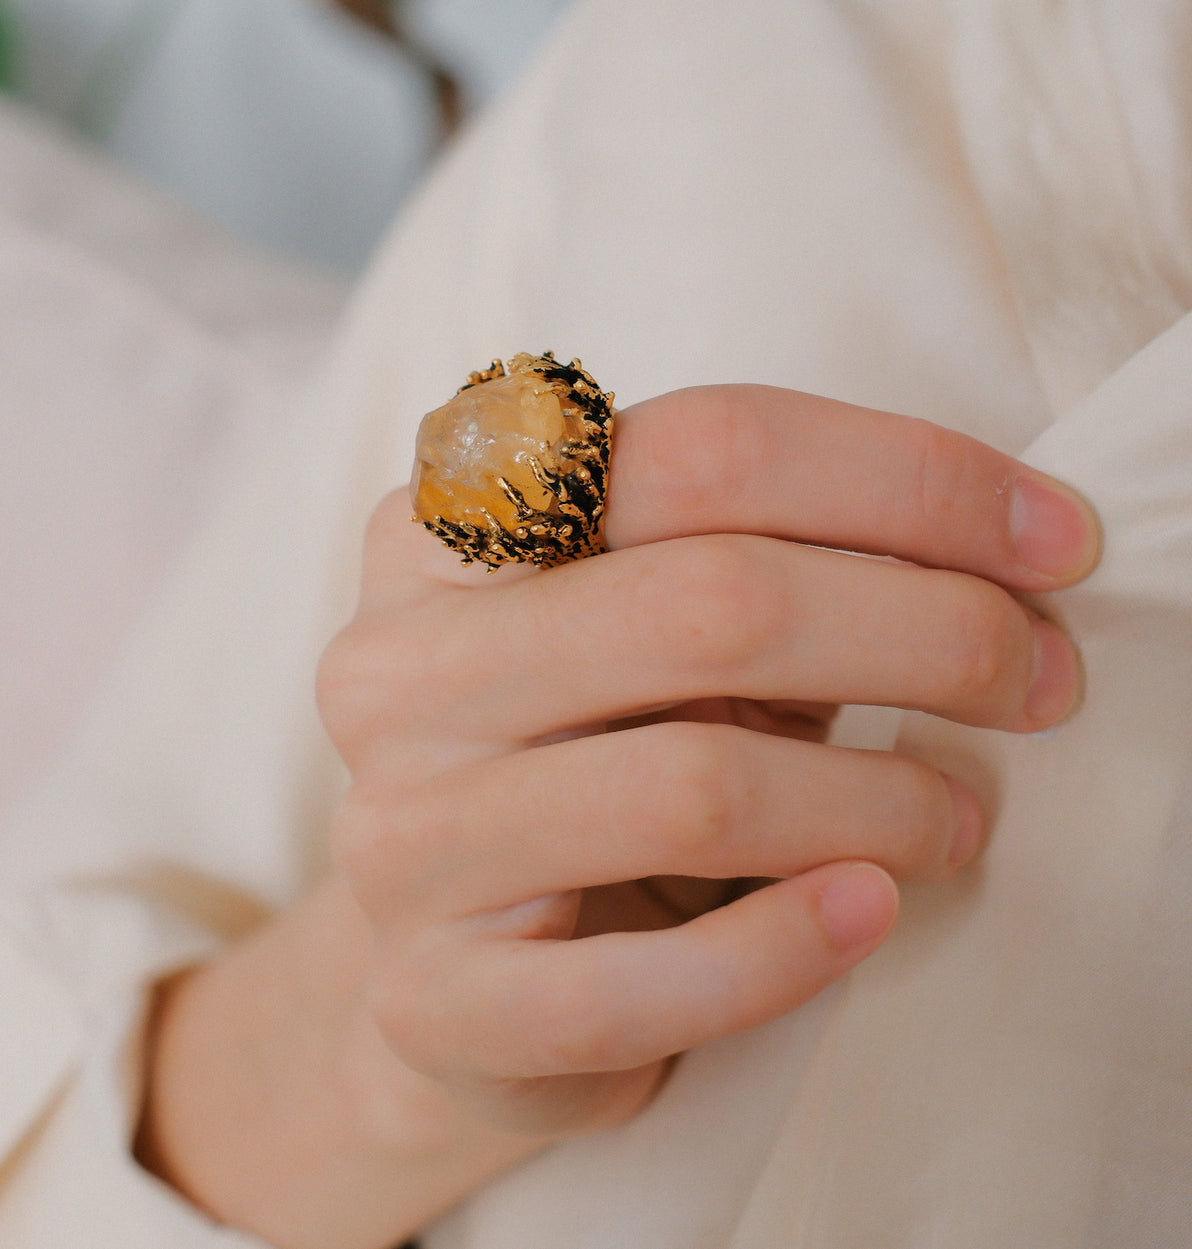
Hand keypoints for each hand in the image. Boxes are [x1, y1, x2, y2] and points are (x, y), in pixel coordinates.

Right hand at [322, 385, 1095, 1136]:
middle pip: (712, 600)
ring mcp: (402, 832)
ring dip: (880, 803)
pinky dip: (790, 949)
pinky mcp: (433, 1001)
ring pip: (693, 786)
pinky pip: (640, 985)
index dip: (906, 480)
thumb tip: (1008, 558)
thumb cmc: (596, 763)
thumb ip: (773, 566)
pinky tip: (869, 915)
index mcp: (453, 527)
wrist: (455, 976)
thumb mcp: (659, 634)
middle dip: (927, 630)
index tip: (1049, 539)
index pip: (706, 448)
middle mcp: (401, 662)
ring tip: (960, 818)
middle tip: (1039, 678)